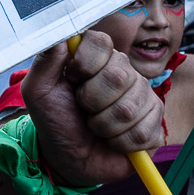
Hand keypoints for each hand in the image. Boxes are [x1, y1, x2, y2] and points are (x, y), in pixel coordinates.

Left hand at [21, 31, 163, 185]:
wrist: (68, 158)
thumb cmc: (55, 120)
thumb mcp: (38, 91)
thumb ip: (45, 61)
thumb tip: (60, 36)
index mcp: (97, 58)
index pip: (101, 42)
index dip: (84, 63)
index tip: (72, 79)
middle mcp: (124, 72)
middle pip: (117, 75)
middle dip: (90, 100)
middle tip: (83, 109)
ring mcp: (143, 98)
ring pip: (128, 108)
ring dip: (102, 125)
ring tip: (95, 127)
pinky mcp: (155, 125)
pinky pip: (142, 132)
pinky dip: (118, 143)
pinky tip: (112, 141)